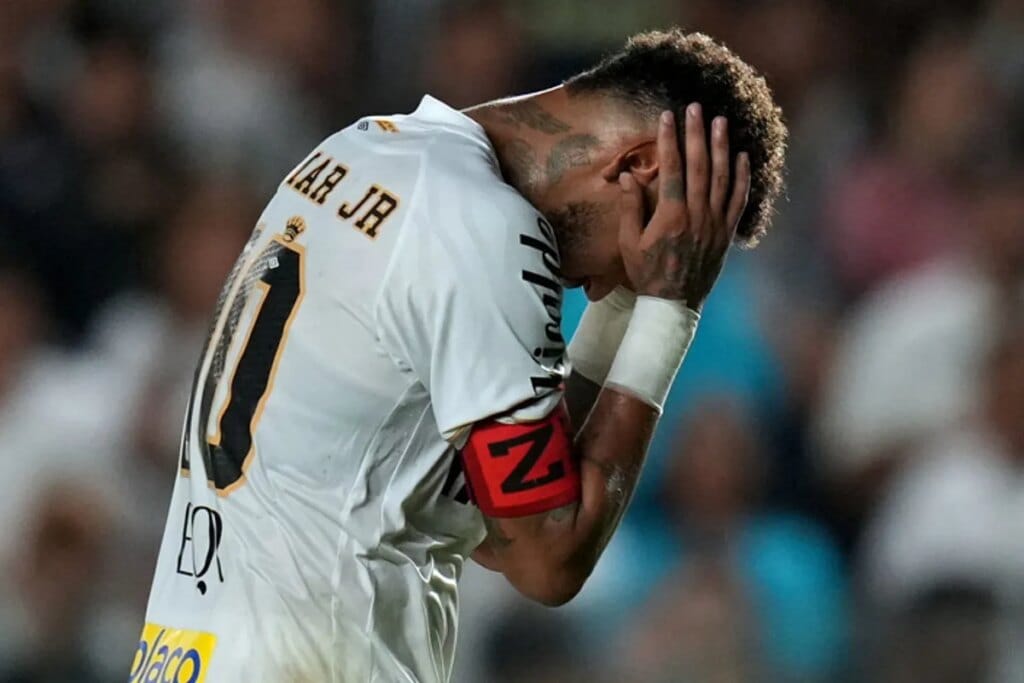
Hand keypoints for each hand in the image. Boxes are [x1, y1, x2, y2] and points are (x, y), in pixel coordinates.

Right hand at [619, 103, 750, 308]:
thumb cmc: (646, 274)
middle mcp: (696, 216)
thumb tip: (628, 176)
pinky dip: (742, 176)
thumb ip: (629, 208)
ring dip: (721, 147)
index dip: (669, 140)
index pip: (671, 169)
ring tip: (721, 121)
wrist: (673, 304)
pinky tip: (742, 155)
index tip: (667, 116)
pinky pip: (739, 199)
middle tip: (696, 108)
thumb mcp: (628, 243)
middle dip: (696, 134)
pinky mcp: (727, 232)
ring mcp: (715, 224)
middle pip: (698, 166)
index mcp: (670, 217)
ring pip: (721, 177)